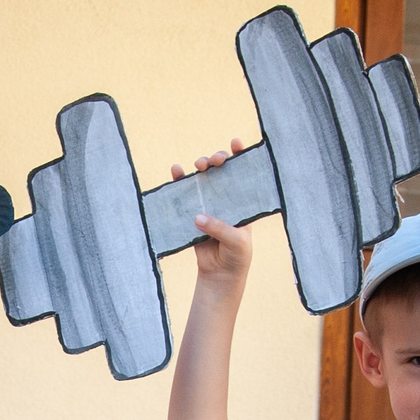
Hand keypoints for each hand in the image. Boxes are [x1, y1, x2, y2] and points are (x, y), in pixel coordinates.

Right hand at [172, 142, 254, 283]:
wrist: (220, 275)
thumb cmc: (237, 256)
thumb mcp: (237, 241)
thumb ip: (220, 228)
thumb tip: (198, 216)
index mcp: (242, 201)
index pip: (243, 174)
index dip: (241, 156)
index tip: (236, 143)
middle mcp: (226, 199)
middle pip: (221, 171)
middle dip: (217, 160)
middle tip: (215, 162)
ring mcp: (209, 204)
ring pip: (203, 180)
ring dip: (200, 168)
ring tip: (198, 166)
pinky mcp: (193, 214)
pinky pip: (186, 195)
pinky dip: (180, 182)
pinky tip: (176, 171)